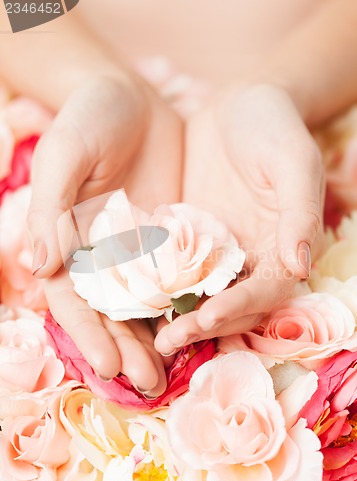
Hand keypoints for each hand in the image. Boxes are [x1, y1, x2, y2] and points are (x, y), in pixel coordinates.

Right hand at [28, 76, 181, 394]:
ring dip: (156, 339)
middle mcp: (101, 254)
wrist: (131, 99)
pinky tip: (199, 329)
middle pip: (111, 313)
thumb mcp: (65, 154)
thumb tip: (38, 268)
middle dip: (126, 350)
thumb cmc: (88, 119)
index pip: (74, 300)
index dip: (87, 334)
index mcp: (68, 242)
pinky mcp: (171, 236)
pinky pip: (178, 276)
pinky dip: (185, 304)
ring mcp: (138, 249)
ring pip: (145, 304)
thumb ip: (50, 209)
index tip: (107, 367)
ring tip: (170, 374)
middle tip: (147, 385)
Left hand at [155, 83, 324, 353]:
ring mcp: (218, 250)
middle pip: (233, 304)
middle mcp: (251, 256)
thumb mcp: (293, 162)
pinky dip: (161, 289)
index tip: (208, 317)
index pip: (267, 290)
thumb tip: (301, 266)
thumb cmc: (273, 126)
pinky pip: (176, 269)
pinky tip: (135, 300)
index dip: (241, 308)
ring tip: (150, 338)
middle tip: (169, 342)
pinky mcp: (189, 237)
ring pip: (202, 295)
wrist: (238, 103)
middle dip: (204, 325)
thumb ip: (299, 212)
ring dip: (180, 318)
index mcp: (283, 246)